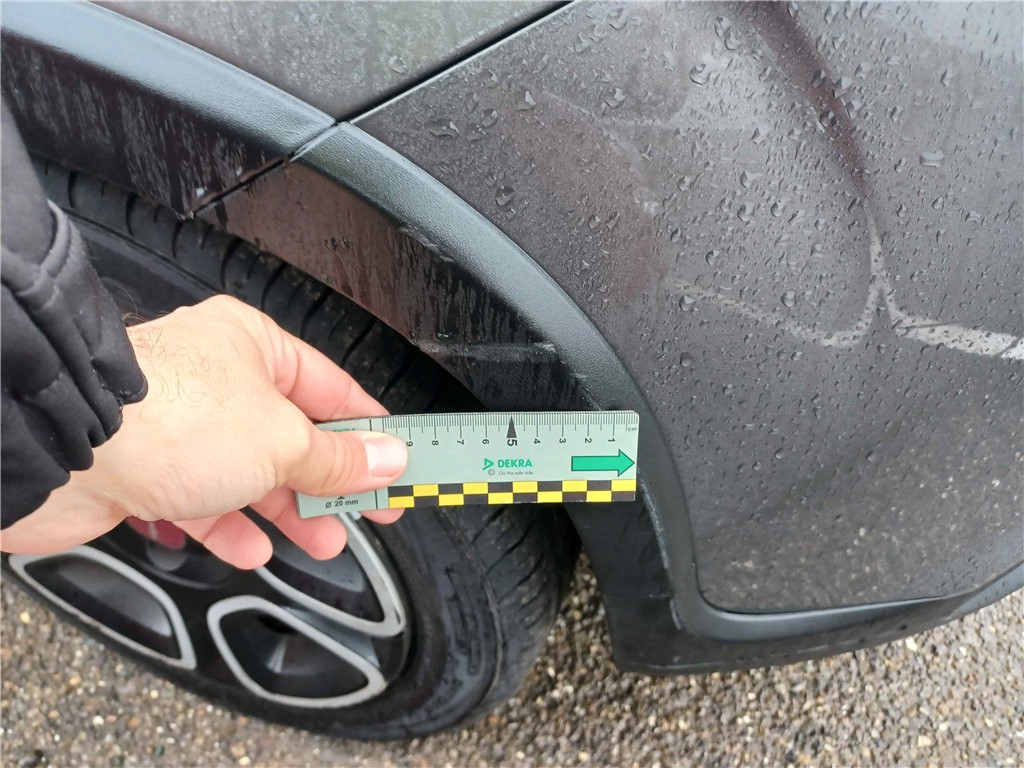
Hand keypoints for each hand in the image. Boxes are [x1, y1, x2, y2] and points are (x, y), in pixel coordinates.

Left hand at [0, 295, 407, 568]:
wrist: (64, 448)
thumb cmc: (167, 417)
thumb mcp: (281, 440)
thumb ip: (336, 458)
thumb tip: (387, 459)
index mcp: (255, 347)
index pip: (333, 391)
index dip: (371, 433)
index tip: (400, 464)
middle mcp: (218, 380)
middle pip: (294, 436)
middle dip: (331, 481)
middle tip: (369, 512)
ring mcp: (181, 426)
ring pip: (251, 473)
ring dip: (288, 511)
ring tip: (320, 540)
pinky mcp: (148, 469)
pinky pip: (203, 501)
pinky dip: (231, 526)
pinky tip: (250, 548)